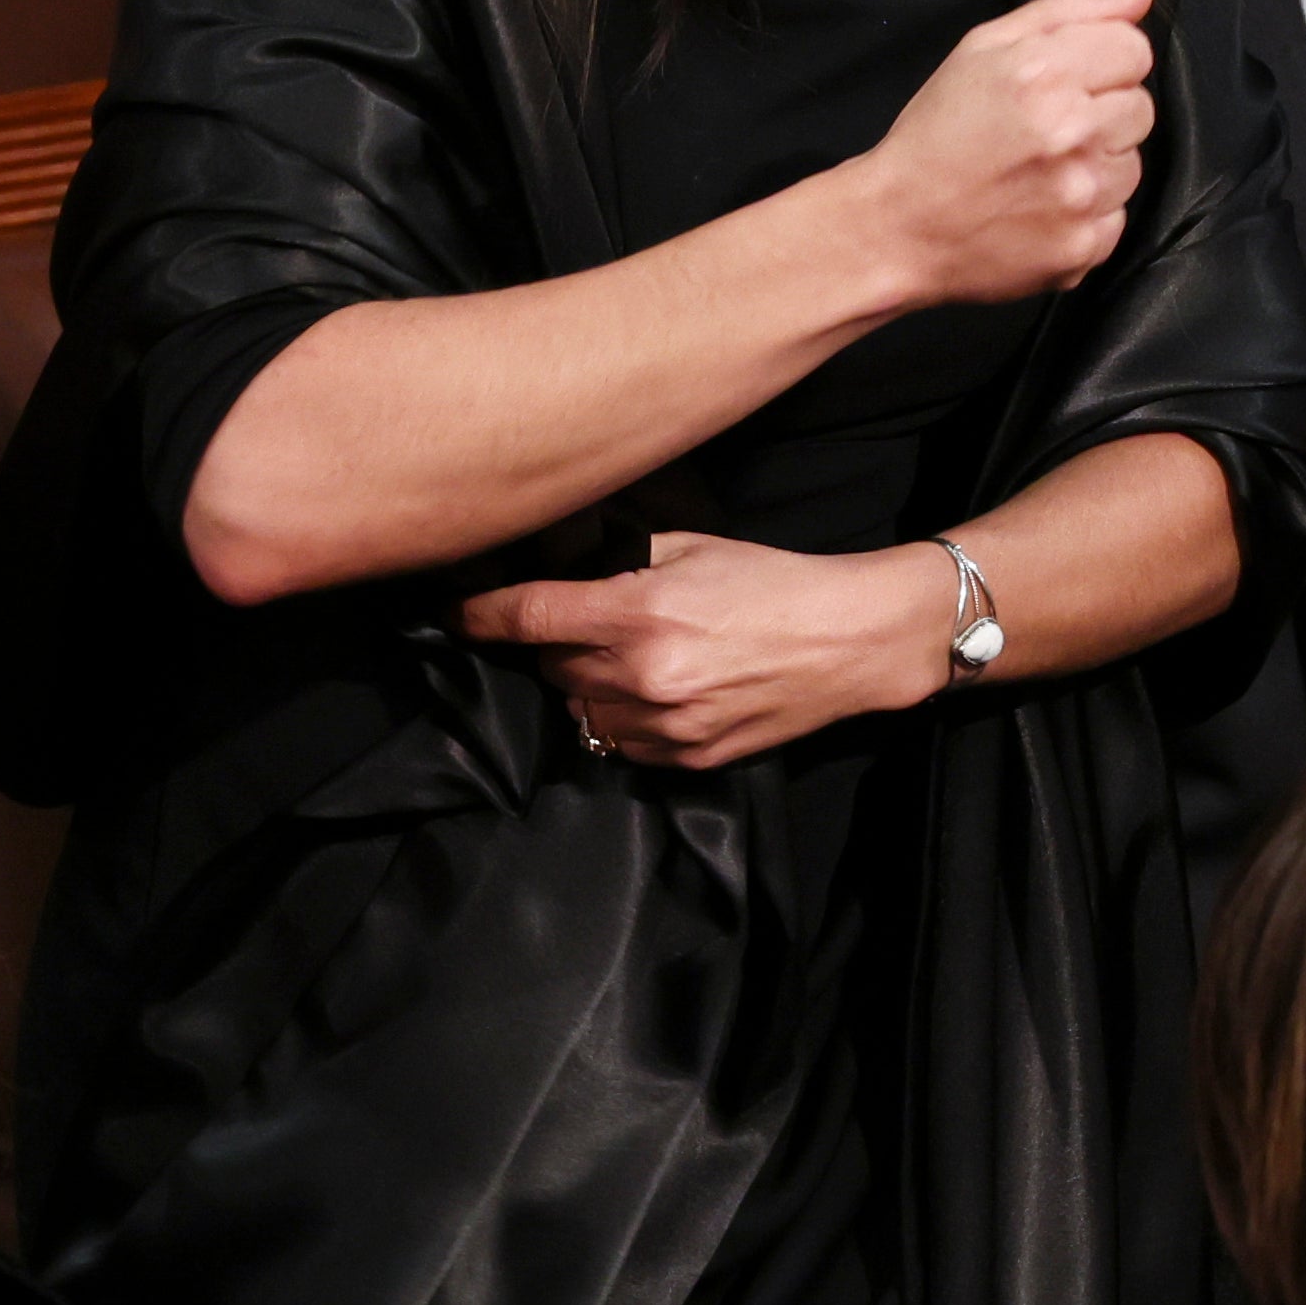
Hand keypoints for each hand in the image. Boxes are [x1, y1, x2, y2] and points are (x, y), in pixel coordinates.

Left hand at [463, 531, 952, 767]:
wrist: (850, 641)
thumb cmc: (777, 581)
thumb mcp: (698, 546)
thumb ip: (624, 560)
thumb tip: (566, 560)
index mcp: (638, 613)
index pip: (526, 617)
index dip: (478, 614)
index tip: (455, 611)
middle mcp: (641, 676)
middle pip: (550, 666)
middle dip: (563, 644)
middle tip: (604, 622)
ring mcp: (663, 725)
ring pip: (581, 709)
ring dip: (591, 685)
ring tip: (640, 660)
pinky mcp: (685, 759)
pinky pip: (620, 742)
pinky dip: (626, 718)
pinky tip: (666, 690)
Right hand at [854, 0, 1154, 309]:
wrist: (898, 224)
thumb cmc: (938, 128)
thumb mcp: (983, 47)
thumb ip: (1069, 10)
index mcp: (1045, 72)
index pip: (1135, 49)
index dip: (1103, 61)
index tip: (1067, 80)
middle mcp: (1072, 131)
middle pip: (1141, 106)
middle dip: (1102, 111)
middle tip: (1048, 127)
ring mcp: (1082, 194)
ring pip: (1133, 163)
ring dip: (1098, 163)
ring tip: (1041, 169)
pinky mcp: (1084, 245)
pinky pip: (1117, 215)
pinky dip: (1088, 212)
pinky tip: (1042, 206)